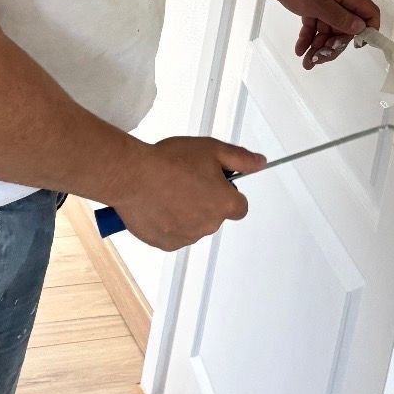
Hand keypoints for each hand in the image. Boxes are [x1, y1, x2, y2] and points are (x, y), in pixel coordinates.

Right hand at [112, 136, 266, 249]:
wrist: (132, 176)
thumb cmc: (170, 161)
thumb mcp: (211, 149)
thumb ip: (241, 159)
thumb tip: (260, 163)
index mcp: (224, 204)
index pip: (240, 206)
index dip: (229, 193)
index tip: (215, 183)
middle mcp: (208, 225)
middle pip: (215, 215)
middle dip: (206, 201)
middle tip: (187, 180)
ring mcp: (186, 237)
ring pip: (194, 226)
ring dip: (187, 212)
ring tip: (168, 190)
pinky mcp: (165, 244)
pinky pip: (174, 235)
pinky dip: (169, 223)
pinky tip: (158, 204)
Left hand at [257, 0, 380, 69]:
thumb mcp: (319, 4)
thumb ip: (340, 18)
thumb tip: (361, 28)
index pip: (368, 12)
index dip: (369, 29)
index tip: (357, 45)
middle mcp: (338, 0)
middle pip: (345, 28)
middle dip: (334, 46)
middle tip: (320, 59)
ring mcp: (323, 3)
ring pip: (327, 30)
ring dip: (318, 47)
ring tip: (307, 62)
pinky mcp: (309, 6)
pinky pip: (314, 26)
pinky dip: (308, 38)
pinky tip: (299, 50)